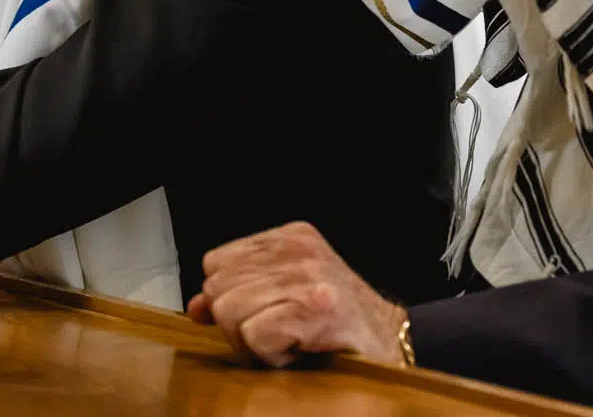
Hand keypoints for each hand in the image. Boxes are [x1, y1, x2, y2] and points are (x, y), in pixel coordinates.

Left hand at [187, 222, 406, 366]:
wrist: (396, 347)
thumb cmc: (340, 327)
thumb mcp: (285, 297)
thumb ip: (239, 294)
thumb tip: (196, 306)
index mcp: (290, 237)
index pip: (215, 262)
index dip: (229, 298)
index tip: (263, 315)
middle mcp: (298, 249)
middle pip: (217, 289)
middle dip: (239, 323)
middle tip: (279, 333)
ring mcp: (307, 275)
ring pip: (230, 313)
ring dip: (254, 342)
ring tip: (290, 341)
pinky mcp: (315, 307)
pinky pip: (253, 335)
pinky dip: (270, 355)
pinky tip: (297, 352)